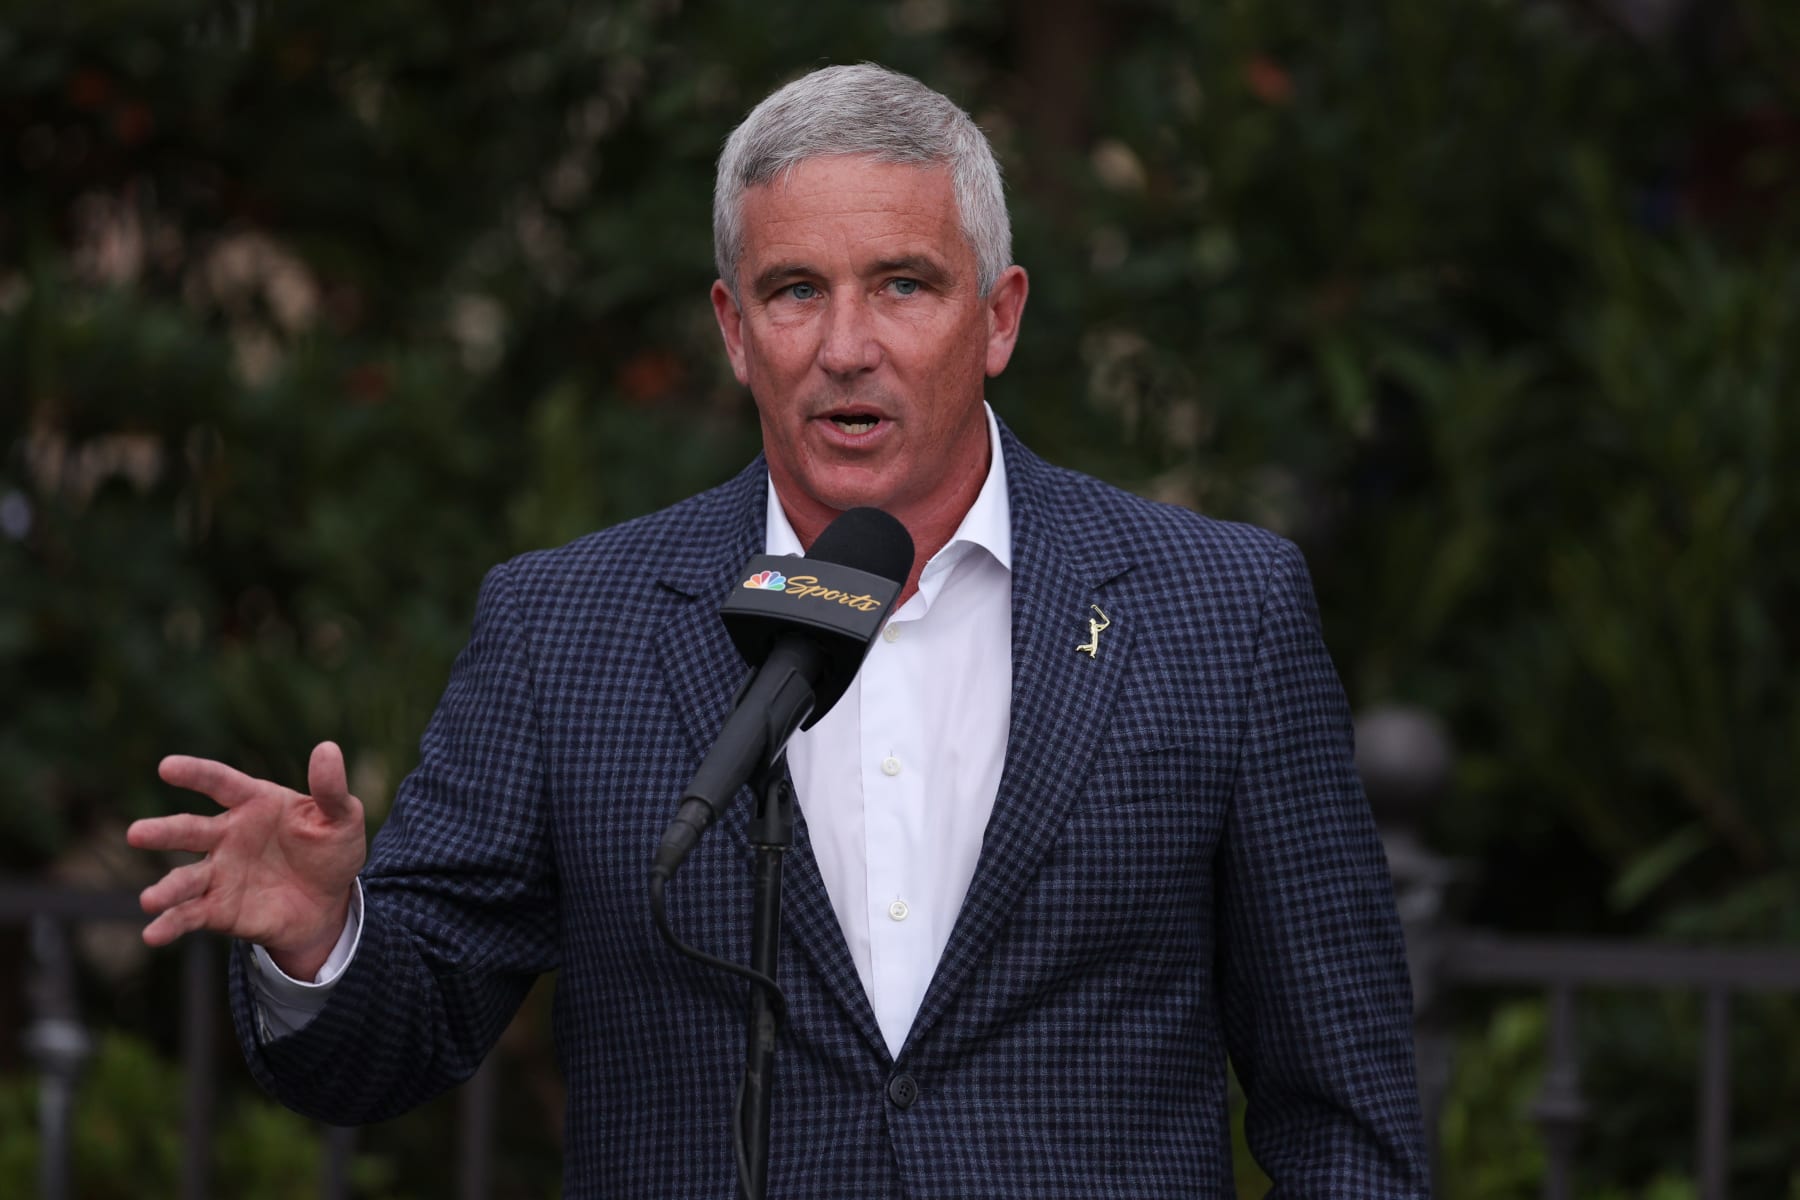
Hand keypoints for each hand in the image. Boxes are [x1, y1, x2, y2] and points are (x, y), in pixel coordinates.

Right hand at [129, 741, 367, 979]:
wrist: (329, 902)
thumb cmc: (330, 850)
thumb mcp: (342, 818)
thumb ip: (331, 788)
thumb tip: (327, 748)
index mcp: (254, 803)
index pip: (220, 783)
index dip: (195, 774)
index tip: (166, 767)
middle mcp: (226, 836)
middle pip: (190, 830)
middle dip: (163, 832)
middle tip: (136, 834)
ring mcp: (218, 873)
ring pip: (184, 878)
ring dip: (165, 889)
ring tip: (149, 900)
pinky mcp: (217, 909)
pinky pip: (189, 915)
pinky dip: (171, 924)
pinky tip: (153, 933)